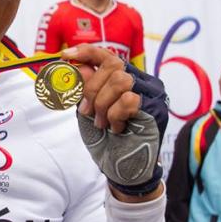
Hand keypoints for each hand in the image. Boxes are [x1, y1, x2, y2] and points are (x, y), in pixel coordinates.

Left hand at [61, 45, 168, 196]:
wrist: (120, 169)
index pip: (107, 55)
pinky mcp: (156, 108)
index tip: (64, 55)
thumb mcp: (87, 110)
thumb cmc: (106, 140)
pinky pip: (129, 100)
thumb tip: (77, 65)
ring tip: (103, 123)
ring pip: (121, 80)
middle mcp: (141, 81)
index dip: (86, 52)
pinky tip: (118, 129)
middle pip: (113, 64)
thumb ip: (83, 88)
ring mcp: (151, 93)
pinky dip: (116, 116)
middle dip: (92, 89)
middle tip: (87, 112)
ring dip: (103, 104)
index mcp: (124, 78)